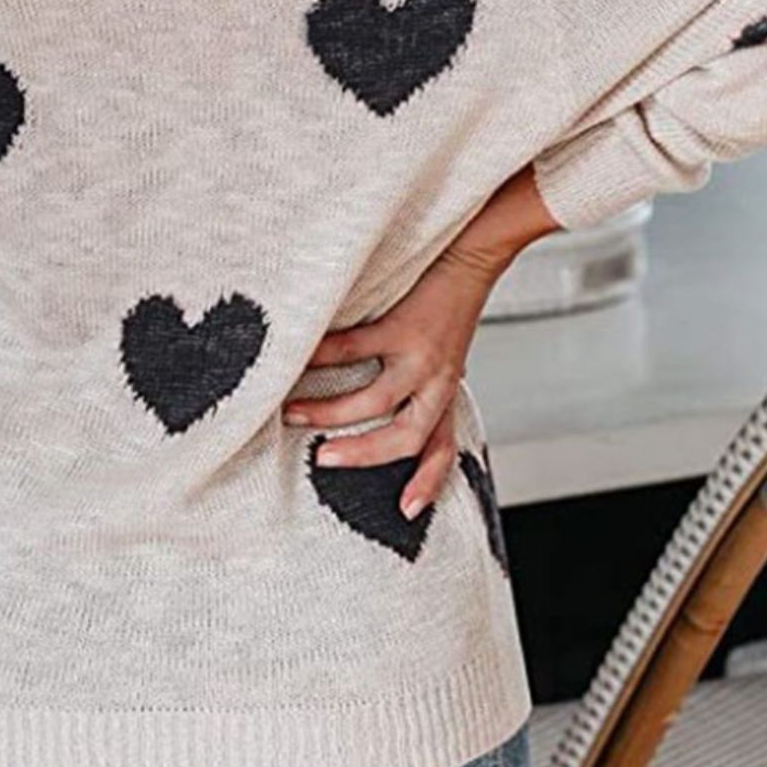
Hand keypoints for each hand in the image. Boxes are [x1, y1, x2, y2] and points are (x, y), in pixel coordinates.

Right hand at [281, 247, 515, 521]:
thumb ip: (419, 379)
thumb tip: (383, 396)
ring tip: (292, 412)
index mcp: (445, 390)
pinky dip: (319, 355)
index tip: (408, 511)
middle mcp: (438, 381)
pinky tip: (296, 356)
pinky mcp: (402, 326)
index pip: (443, 448)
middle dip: (362, 455)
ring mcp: (420, 356)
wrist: (473, 255)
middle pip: (405, 438)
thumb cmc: (448, 302)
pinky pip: (352, 348)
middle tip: (322, 460)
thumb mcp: (443, 353)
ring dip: (330, 412)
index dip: (427, 482)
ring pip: (374, 401)